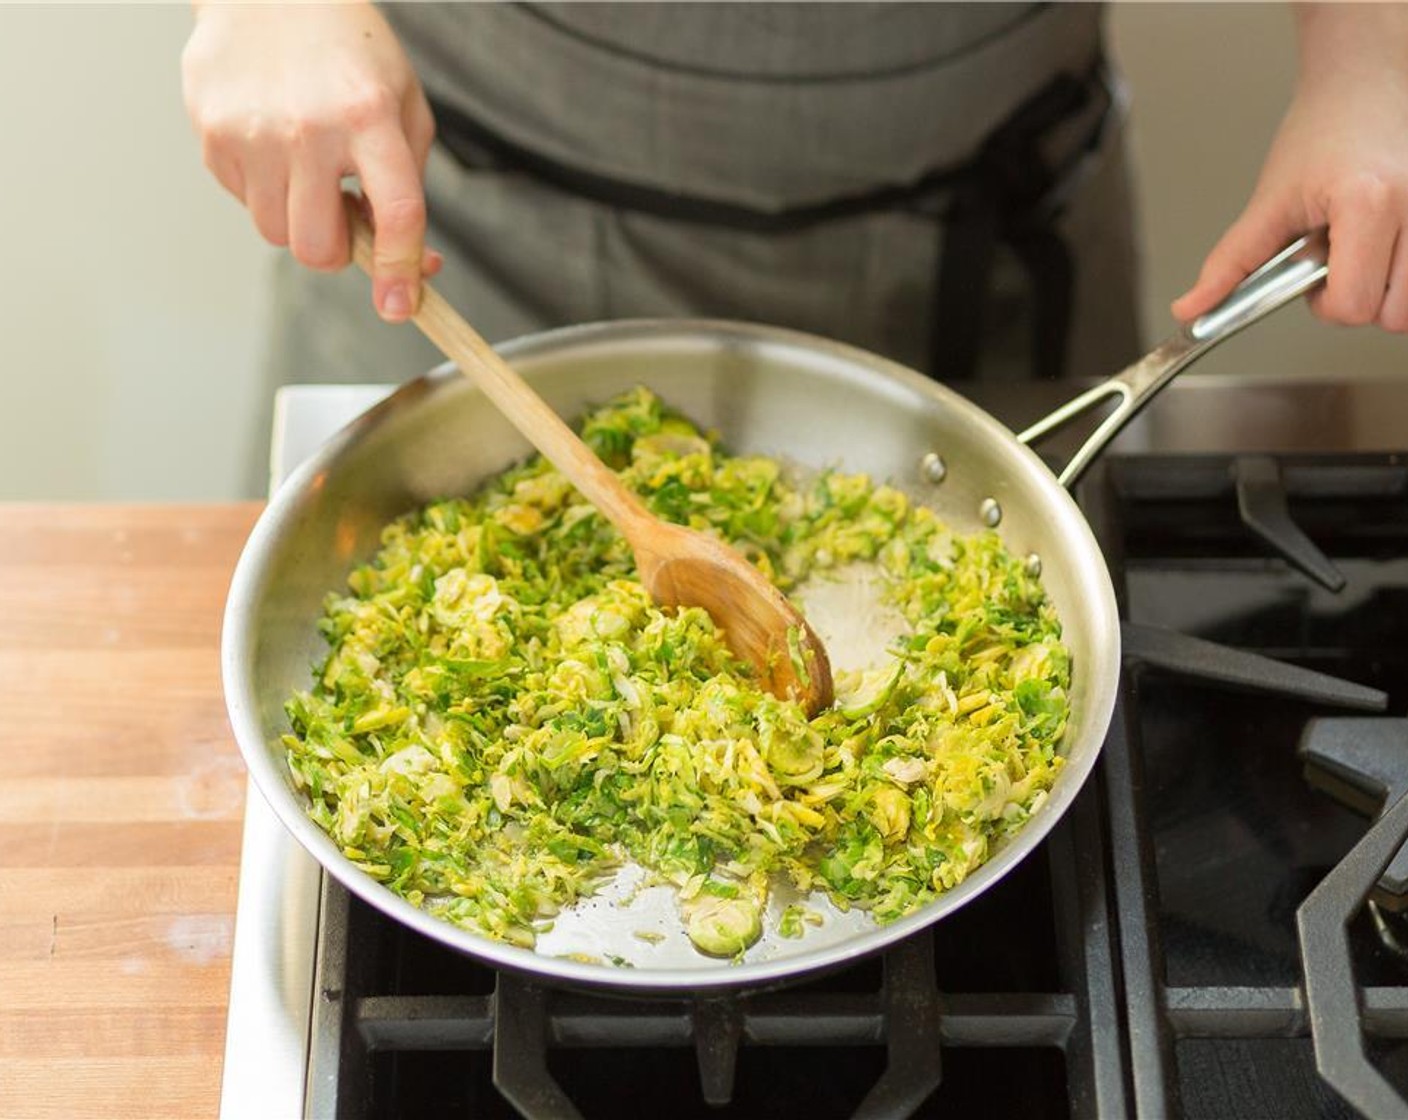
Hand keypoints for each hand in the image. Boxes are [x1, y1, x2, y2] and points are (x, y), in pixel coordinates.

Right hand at [182, 2, 440, 321]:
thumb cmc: (350, 55)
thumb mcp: (404, 107)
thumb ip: (409, 187)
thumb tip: (416, 266)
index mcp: (370, 117)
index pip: (396, 214)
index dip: (401, 271)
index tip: (398, 306)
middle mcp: (309, 127)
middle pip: (317, 248)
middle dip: (336, 251)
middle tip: (344, 216)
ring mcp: (253, 131)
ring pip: (276, 233)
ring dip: (298, 218)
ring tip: (309, 169)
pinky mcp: (211, 131)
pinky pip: (242, 200)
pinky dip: (264, 189)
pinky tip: (275, 144)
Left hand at [1172, 4, 1407, 332]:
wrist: (1363, 84)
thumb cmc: (1323, 132)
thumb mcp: (1268, 202)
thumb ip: (1230, 264)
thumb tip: (1192, 309)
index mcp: (1368, 205)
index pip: (1353, 305)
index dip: (1325, 304)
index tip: (1312, 277)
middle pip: (1392, 315)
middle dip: (1357, 300)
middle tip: (1340, 261)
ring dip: (1387, 291)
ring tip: (1363, 248)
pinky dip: (1407, 275)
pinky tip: (1386, 242)